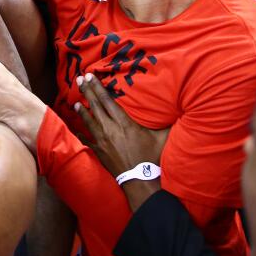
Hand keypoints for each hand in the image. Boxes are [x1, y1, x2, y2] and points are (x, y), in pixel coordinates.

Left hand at [74, 73, 168, 207]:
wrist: (139, 180)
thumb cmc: (151, 158)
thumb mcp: (162, 137)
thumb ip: (167, 123)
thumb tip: (180, 110)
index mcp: (124, 122)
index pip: (107, 100)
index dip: (98, 87)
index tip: (90, 76)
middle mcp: (109, 129)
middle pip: (95, 106)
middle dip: (87, 91)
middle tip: (79, 80)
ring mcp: (102, 141)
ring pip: (88, 121)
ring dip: (80, 111)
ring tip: (74, 102)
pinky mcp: (98, 152)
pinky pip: (86, 140)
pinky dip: (81, 133)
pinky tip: (77, 129)